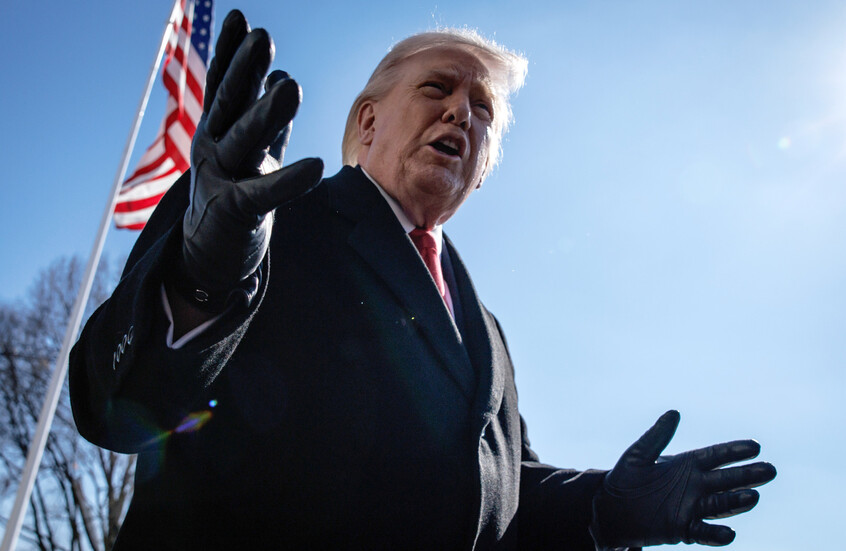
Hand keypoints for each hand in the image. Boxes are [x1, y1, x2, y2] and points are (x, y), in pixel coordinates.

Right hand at [180, 10, 322, 308]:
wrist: (208, 257)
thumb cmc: (234, 199)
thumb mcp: (249, 154)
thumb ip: (266, 119)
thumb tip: (282, 75)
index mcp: (217, 134)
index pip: (224, 88)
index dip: (230, 54)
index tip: (239, 19)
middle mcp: (213, 152)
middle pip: (230, 106)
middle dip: (244, 70)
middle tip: (261, 37)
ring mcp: (221, 181)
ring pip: (244, 142)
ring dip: (266, 114)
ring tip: (290, 85)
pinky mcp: (235, 214)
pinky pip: (265, 195)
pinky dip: (289, 181)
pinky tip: (315, 166)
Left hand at [590, 410, 775, 547]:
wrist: (611, 508)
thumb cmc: (624, 479)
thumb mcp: (638, 454)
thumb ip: (656, 436)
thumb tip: (674, 413)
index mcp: (685, 465)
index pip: (715, 456)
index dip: (734, 451)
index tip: (755, 446)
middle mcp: (694, 486)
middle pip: (726, 480)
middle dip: (747, 475)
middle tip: (770, 470)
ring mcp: (690, 508)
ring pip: (719, 504)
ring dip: (736, 502)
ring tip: (753, 496)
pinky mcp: (682, 529)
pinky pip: (703, 532)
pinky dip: (716, 534)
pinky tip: (730, 534)